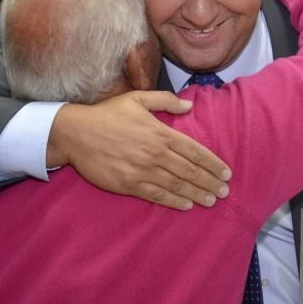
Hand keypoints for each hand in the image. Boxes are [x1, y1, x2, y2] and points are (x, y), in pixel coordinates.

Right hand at [48, 91, 231, 209]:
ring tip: (212, 200)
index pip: (195, 151)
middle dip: (210, 182)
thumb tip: (189, 106)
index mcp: (160, 132)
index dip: (212, 163)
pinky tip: (187, 205)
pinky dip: (174, 201)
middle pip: (190, 171)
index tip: (226, 173)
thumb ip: (165, 100)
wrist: (76, 133)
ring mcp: (142, 170)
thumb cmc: (107, 114)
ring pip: (177, 185)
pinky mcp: (129, 184)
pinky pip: (157, 195)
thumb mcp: (136, 98)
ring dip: (197, 194)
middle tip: (225, 191)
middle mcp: (155, 153)